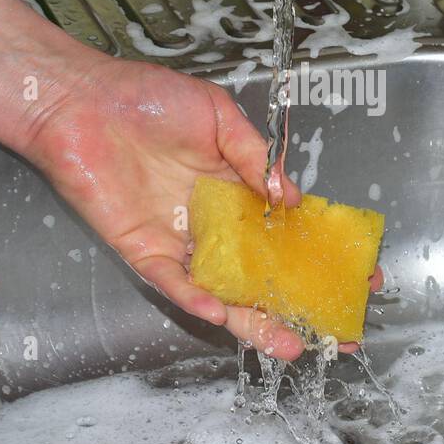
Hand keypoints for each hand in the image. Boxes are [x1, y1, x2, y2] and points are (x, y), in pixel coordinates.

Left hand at [21, 56, 381, 361]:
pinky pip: (172, 283)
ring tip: (289, 346)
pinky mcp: (142, 250)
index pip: (286, 235)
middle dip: (297, 306)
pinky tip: (220, 314)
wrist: (84, 100)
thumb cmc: (148, 98)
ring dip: (253, 321)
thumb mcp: (218, 117)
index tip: (359, 277)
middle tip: (335, 333)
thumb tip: (290, 199)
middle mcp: (213, 225)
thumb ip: (256, 157)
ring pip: (222, 293)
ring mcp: (179, 241)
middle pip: (261, 276)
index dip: (319, 257)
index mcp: (236, 192)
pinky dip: (195, 299)